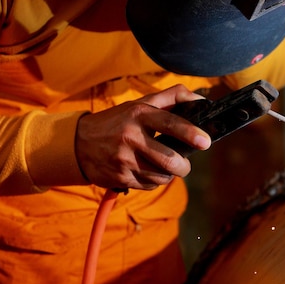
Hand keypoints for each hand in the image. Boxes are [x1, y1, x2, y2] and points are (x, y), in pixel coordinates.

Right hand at [75, 84, 210, 189]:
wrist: (78, 143)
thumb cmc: (118, 121)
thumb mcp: (140, 104)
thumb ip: (172, 98)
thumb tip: (202, 101)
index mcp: (138, 114)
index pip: (170, 123)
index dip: (191, 133)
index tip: (206, 142)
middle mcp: (130, 136)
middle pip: (169, 160)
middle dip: (183, 166)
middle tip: (184, 164)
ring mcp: (123, 159)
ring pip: (161, 176)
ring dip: (168, 174)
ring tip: (163, 166)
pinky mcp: (119, 177)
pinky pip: (148, 185)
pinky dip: (153, 181)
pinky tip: (147, 171)